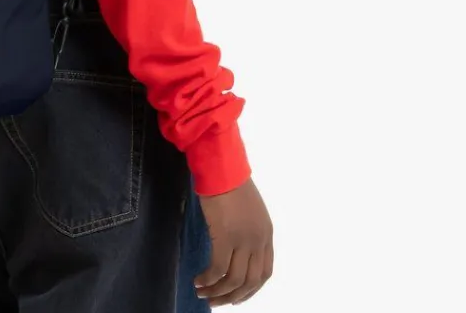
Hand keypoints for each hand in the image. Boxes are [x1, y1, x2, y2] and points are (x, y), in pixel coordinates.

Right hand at [193, 177, 272, 305]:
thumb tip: (235, 249)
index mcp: (267, 234)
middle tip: (215, 301)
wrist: (221, 166)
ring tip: (203, 294)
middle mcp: (259, 240)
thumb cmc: (230, 181)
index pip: (264, 273)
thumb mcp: (248, 210)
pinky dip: (208, 279)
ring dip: (217, 292)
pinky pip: (217, 268)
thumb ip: (247, 230)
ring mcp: (243, 240)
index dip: (251, 290)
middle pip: (250, 282)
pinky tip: (198, 280)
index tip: (235, 296)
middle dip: (232, 297)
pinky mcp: (225, 237)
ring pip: (233, 280)